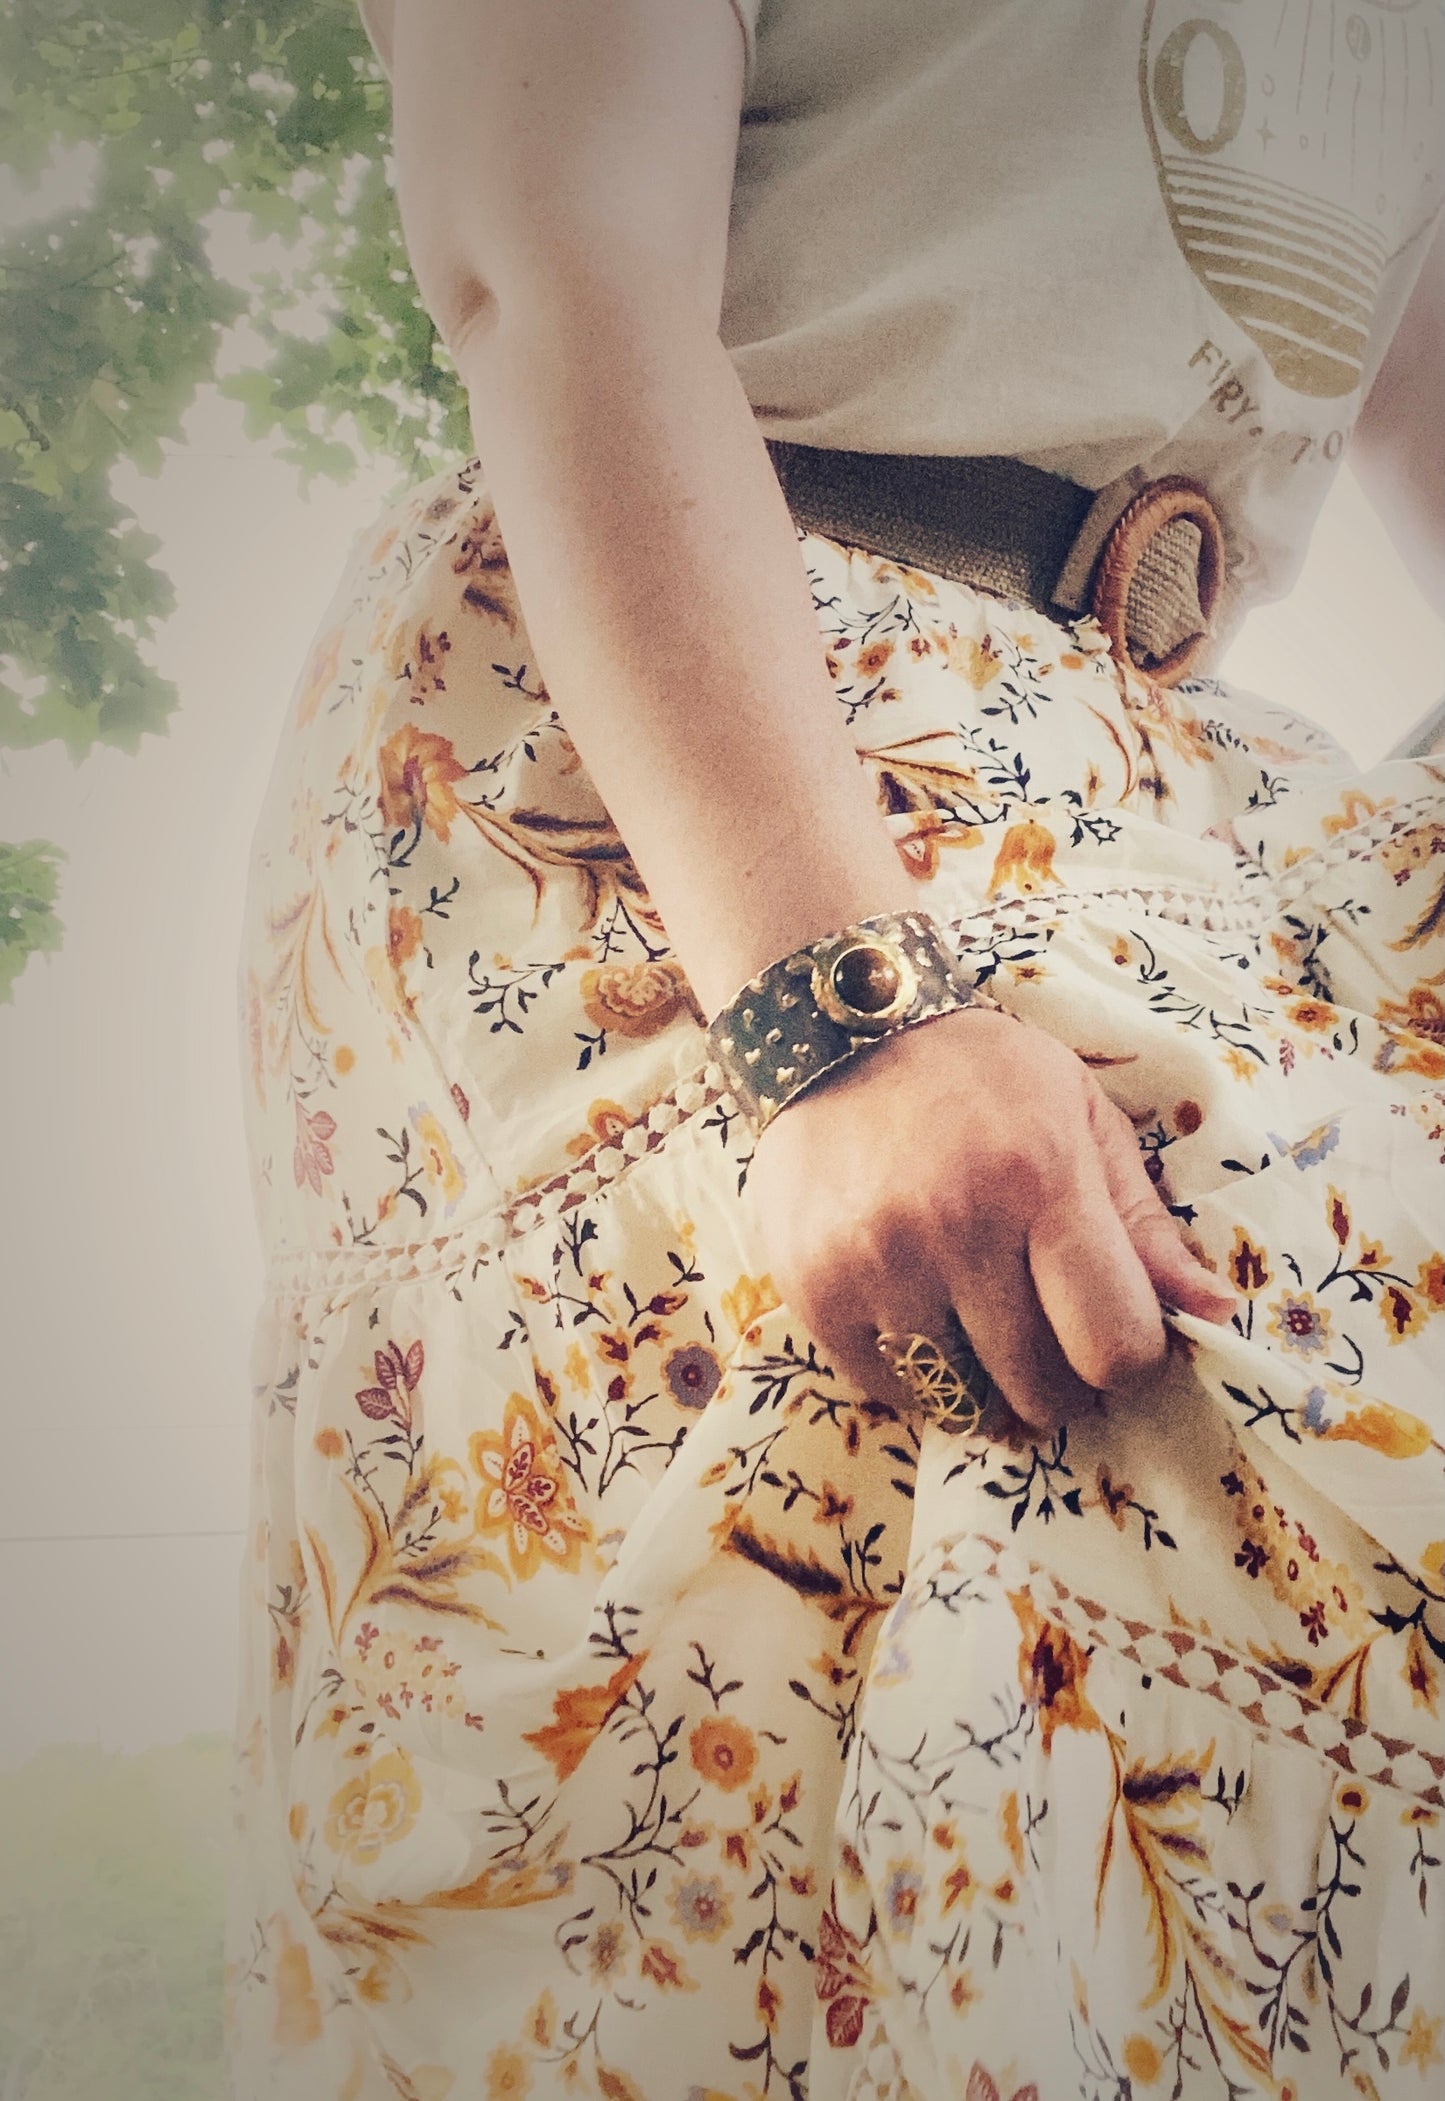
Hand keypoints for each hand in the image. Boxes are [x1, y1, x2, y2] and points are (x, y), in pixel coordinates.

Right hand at [746, 1006, 1235, 1432]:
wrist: (839, 1028)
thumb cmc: (981, 1075)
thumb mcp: (1083, 1117)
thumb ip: (1146, 1224)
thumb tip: (1219, 1315)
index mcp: (1042, 1179)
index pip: (1114, 1346)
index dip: (1129, 1359)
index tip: (1113, 1336)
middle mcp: (956, 1226)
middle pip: (1041, 1387)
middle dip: (1060, 1377)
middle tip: (1046, 1337)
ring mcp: (876, 1263)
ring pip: (961, 1399)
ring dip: (984, 1381)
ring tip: (979, 1326)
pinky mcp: (814, 1288)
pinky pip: (885, 1388)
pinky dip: (912, 1373)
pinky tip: (917, 1318)